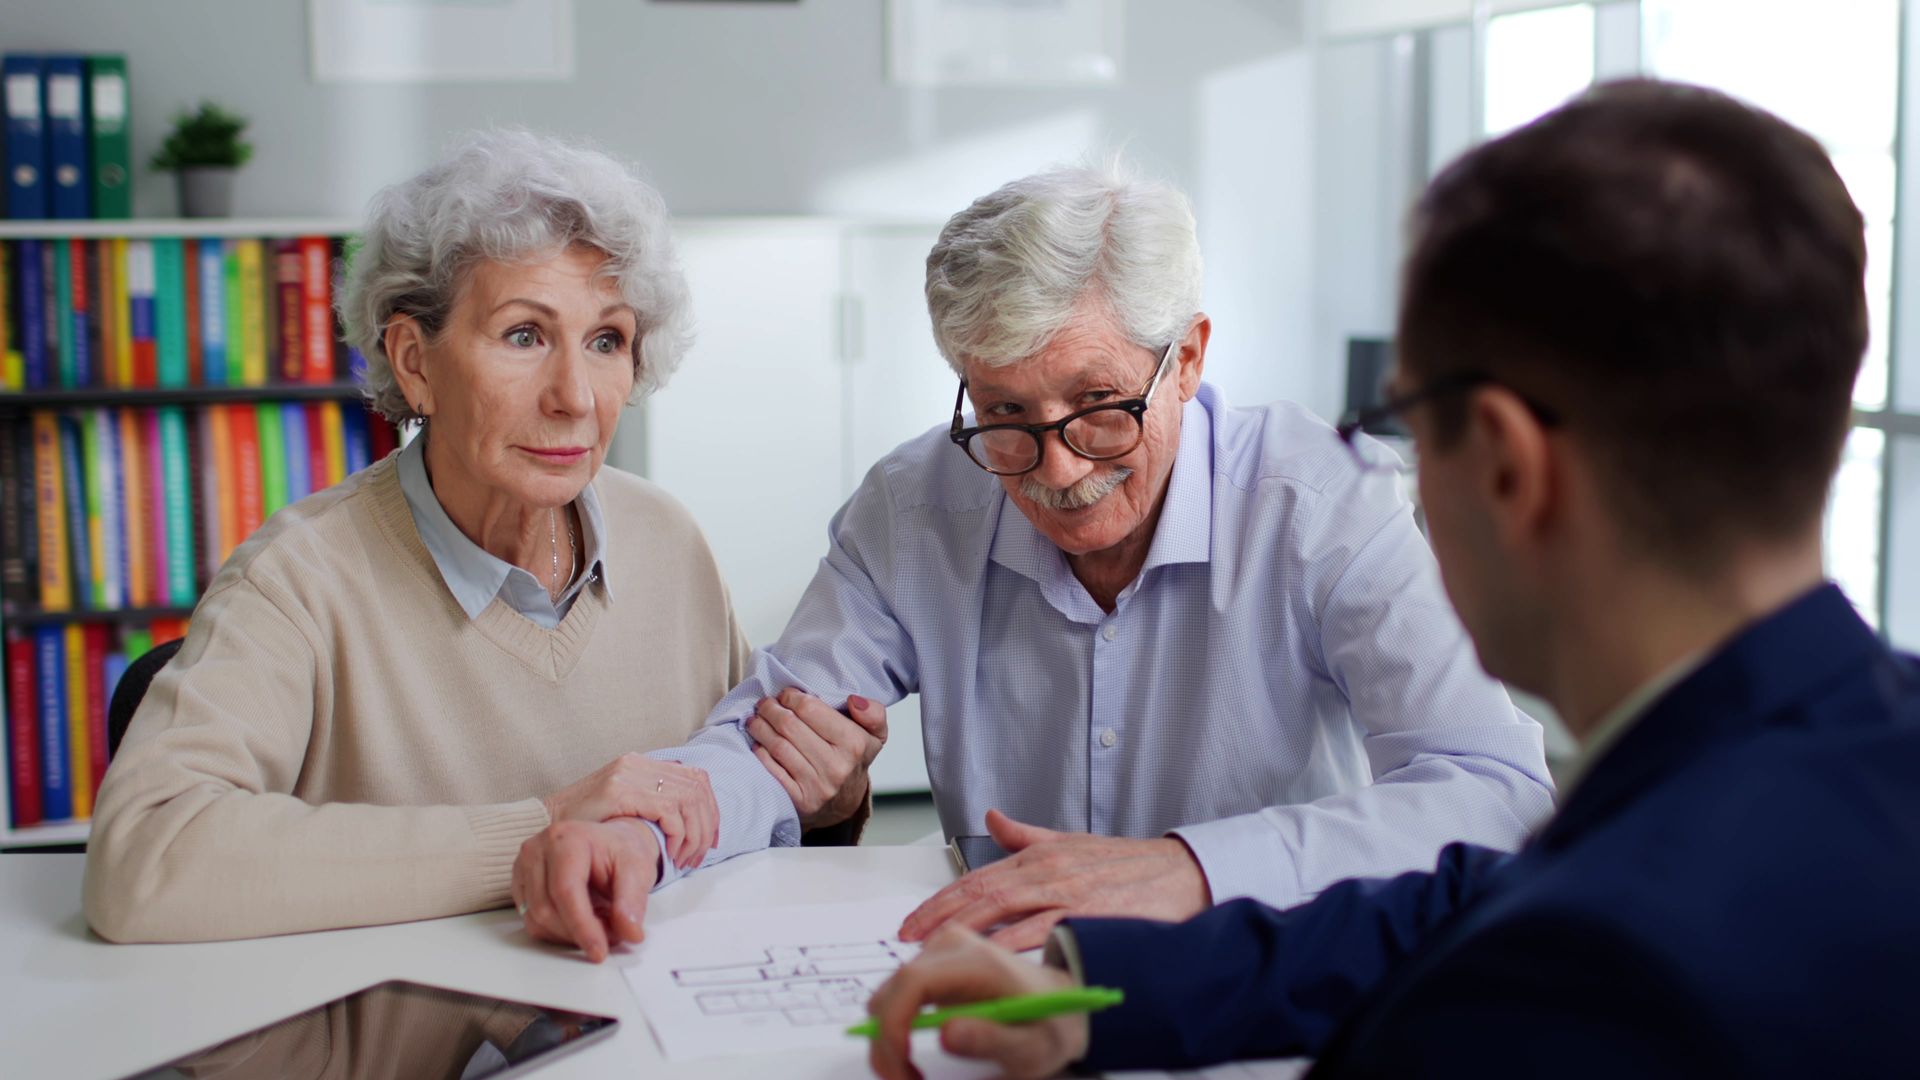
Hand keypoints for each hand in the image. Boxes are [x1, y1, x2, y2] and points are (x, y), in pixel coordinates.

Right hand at [511, 818, 659, 962]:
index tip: (599, 951)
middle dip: (578, 932)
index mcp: (567, 839)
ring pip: (536, 920)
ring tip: (599, 922)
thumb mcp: (637, 869)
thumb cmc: (619, 852)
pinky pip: (531, 921)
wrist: (607, 843)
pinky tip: (579, 920)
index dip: (581, 926)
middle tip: (610, 935)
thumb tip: (630, 933)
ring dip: (569, 934)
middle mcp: (537, 849)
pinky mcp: (520, 884)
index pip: (565, 890)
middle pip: (546, 908)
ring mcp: (523, 866)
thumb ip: (633, 901)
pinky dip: (557, 931)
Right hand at [540, 753, 715, 870]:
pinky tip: (670, 853)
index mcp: (643, 764)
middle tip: (697, 856)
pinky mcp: (621, 790)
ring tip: (684, 859)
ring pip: (689, 799)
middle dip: (706, 825)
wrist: (546, 820)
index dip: (710, 810)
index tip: (709, 841)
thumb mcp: (625, 807)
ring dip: (694, 834)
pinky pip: (669, 809)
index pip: (696, 778)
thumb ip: (652, 805)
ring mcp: (630, 774)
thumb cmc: (586, 822)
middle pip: (698, 787)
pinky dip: (678, 833)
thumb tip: (689, 820)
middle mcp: (639, 763)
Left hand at [746, 689, 886, 829]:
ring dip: (760, 728)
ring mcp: (817, 787)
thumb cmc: (854, 758)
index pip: (811, 709)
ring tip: (756, 718)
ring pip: (778, 746)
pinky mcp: (800, 801)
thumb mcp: (874, 734)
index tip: (786, 694)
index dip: (792, 697)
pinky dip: (760, 753)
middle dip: (771, 709)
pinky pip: (772, 770)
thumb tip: (854, 700)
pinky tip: (758, 742)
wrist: (845, 802)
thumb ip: (873, 712)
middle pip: (789, 726)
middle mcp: (836, 767)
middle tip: (765, 703)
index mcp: (854, 744)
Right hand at [866, 924, 1085, 1079]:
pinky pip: (894, 999)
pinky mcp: (929, 965)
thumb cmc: (1047, 1025)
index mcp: (975, 962)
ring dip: (888, 1041)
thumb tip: (947, 1033)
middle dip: (886, 1044)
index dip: (893, 1025)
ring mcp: (936, 952)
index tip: (901, 1066)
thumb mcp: (1031, 1047)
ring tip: (913, 1074)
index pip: (912, 981)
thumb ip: (992, 1041)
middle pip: (890, 992)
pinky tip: (913, 1053)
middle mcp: (948, 946)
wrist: (1057, 1002)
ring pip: (885, 998)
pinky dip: (894, 1031)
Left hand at [899, 810, 1211, 950]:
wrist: (1183, 874)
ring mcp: (1068, 895)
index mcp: (1039, 856)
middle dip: (940, 919)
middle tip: (908, 941)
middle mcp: (1048, 872)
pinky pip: (1043, 935)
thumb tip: (991, 819)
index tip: (912, 921)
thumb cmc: (1130, 866)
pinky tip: (989, 963)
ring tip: (935, 956)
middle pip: (980, 896)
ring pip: (1004, 914)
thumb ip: (1026, 836)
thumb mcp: (1072, 842)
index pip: (976, 878)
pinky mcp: (1089, 918)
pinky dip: (1014, 948)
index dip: (940, 901)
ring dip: (965, 936)